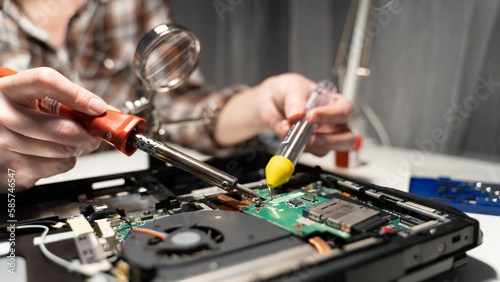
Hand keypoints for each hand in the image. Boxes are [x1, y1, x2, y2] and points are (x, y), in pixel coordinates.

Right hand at [0, 67, 106, 191]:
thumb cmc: (11, 116)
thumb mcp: (27, 99)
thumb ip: (63, 100)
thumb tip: (106, 111)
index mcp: (7, 89)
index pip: (46, 81)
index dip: (78, 95)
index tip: (98, 107)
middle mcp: (2, 116)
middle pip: (64, 128)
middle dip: (90, 134)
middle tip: (93, 134)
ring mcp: (5, 146)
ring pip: (66, 151)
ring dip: (77, 148)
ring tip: (64, 141)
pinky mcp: (14, 172)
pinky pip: (59, 167)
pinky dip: (64, 161)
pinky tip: (49, 153)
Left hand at [215, 73, 355, 155]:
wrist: (266, 104)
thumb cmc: (280, 91)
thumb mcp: (283, 87)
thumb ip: (289, 102)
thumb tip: (293, 122)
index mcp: (329, 99)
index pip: (342, 108)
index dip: (329, 115)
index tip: (309, 118)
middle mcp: (331, 119)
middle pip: (347, 135)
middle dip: (328, 139)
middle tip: (306, 136)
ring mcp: (323, 135)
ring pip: (333, 149)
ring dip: (314, 148)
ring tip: (294, 140)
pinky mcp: (311, 147)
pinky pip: (314, 155)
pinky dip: (302, 153)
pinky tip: (290, 145)